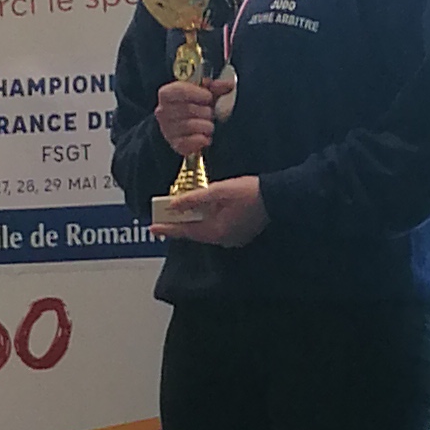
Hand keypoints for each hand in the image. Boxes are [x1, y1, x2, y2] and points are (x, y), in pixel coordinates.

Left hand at [153, 177, 267, 248]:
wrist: (278, 197)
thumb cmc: (250, 192)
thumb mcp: (219, 191)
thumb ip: (195, 199)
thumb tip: (174, 205)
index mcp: (216, 231)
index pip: (186, 231)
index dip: (167, 229)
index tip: (152, 228)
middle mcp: (223, 239)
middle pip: (194, 233)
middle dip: (177, 226)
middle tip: (161, 221)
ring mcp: (232, 238)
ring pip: (204, 233)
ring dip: (190, 225)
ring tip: (177, 217)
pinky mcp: (239, 234)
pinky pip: (215, 231)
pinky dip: (204, 224)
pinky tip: (200, 216)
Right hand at [155, 75, 215, 159]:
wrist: (185, 128)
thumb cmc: (195, 107)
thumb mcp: (204, 93)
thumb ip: (215, 88)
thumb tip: (228, 84)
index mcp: (167, 94)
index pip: (180, 90)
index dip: (198, 94)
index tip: (209, 97)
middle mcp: (163, 111)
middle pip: (188, 109)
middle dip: (206, 112)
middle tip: (210, 113)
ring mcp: (167, 129)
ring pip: (191, 126)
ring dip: (206, 126)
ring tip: (209, 125)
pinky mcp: (175, 144)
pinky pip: (192, 142)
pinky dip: (203, 140)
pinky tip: (205, 137)